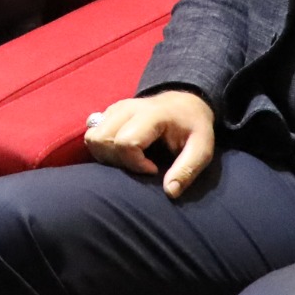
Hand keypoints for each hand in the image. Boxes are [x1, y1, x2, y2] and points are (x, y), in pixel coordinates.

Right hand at [84, 90, 218, 198]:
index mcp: (152, 115)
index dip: (136, 163)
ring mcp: (115, 108)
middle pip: (102, 139)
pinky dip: (102, 148)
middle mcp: (128, 108)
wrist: (185, 102)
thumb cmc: (193, 127)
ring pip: (92, 136)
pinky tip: (121, 152)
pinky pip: (92, 132)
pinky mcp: (108, 112)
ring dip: (105, 155)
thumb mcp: (202, 148)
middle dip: (117, 161)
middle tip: (138, 166)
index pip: (126, 142)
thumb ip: (187, 169)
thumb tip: (170, 191)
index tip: (154, 169)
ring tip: (128, 161)